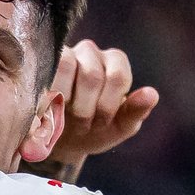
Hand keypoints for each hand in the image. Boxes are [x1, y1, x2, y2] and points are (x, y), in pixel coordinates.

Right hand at [47, 40, 159, 178]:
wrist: (60, 141)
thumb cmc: (93, 131)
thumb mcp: (118, 127)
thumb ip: (135, 112)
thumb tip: (151, 94)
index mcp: (115, 63)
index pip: (117, 76)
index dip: (107, 106)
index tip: (100, 123)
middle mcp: (92, 53)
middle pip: (92, 76)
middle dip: (86, 109)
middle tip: (82, 126)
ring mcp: (65, 54)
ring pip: (67, 66)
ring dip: (65, 101)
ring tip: (64, 117)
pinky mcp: (43, 63)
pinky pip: (47, 70)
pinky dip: (49, 95)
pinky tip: (50, 110)